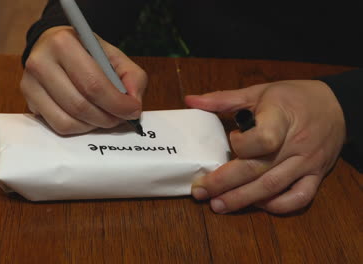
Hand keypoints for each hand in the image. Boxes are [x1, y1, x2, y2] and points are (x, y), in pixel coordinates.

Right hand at [21, 26, 147, 134]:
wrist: (56, 48)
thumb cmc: (88, 53)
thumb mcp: (114, 56)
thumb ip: (132, 78)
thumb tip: (133, 104)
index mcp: (63, 43)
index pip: (93, 83)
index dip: (117, 103)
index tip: (133, 111)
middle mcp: (40, 62)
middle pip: (80, 105)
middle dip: (107, 117)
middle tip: (121, 117)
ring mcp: (29, 84)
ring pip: (68, 121)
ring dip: (93, 125)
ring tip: (105, 116)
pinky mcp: (28, 102)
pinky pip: (58, 126)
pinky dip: (79, 128)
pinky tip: (88, 118)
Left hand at [186, 80, 345, 213]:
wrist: (337, 106)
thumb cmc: (294, 97)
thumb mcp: (259, 92)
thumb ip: (224, 99)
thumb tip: (190, 100)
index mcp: (281, 118)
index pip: (262, 140)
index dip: (241, 145)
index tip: (230, 140)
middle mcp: (296, 144)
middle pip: (258, 170)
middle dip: (225, 184)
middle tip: (201, 193)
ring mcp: (307, 163)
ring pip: (273, 188)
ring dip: (243, 200)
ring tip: (218, 206)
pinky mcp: (317, 176)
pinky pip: (299, 197)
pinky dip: (277, 206)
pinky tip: (257, 204)